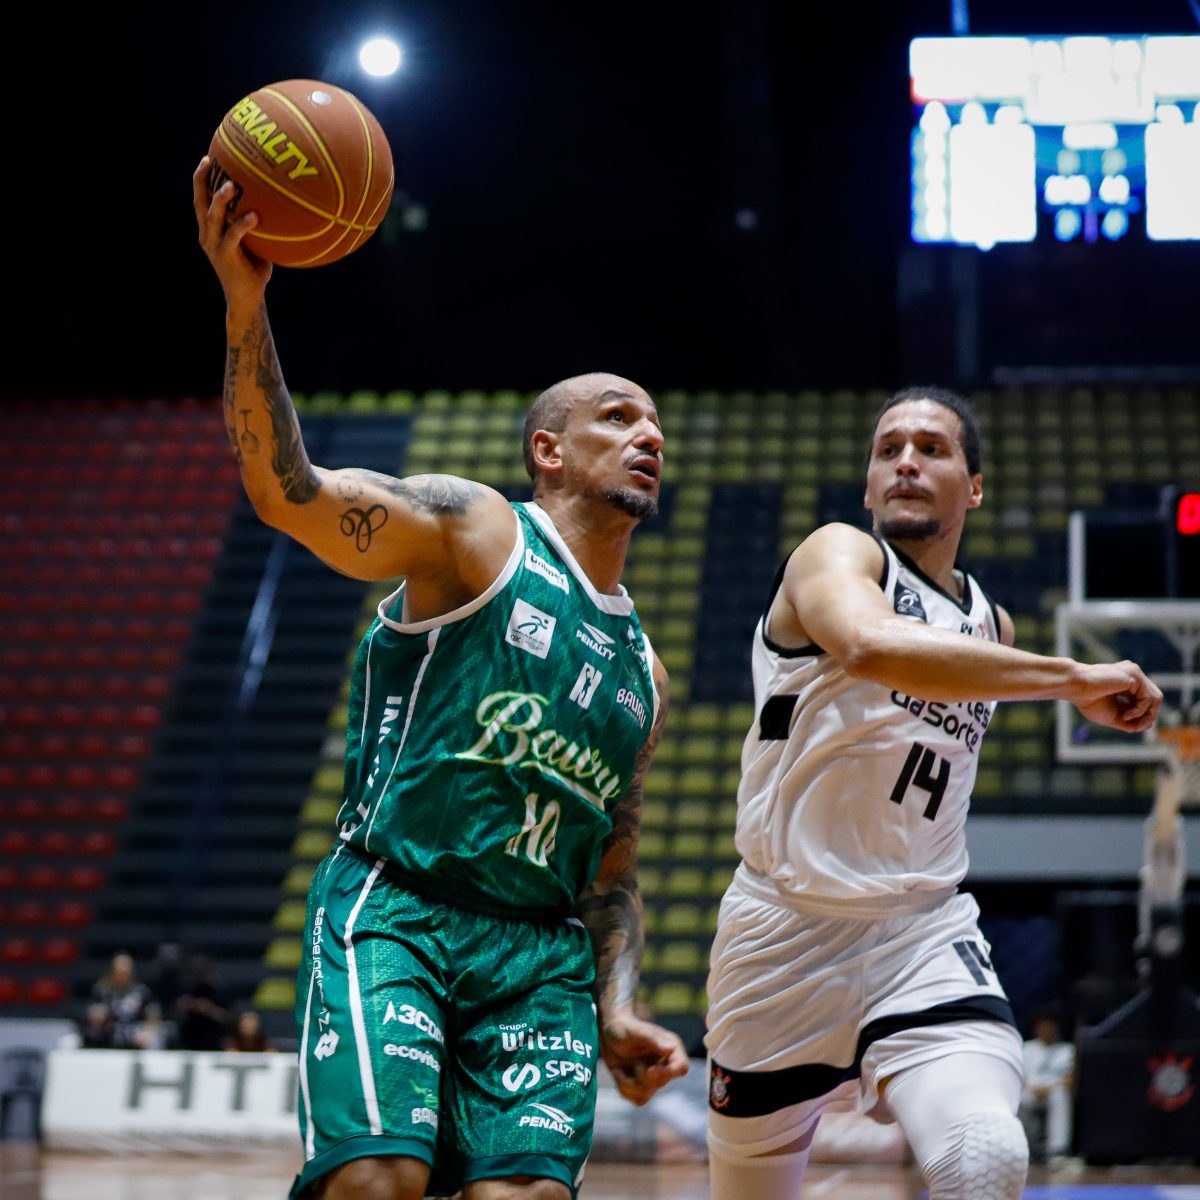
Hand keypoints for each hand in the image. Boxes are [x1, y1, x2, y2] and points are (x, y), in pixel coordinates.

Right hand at [192, 156, 271, 308]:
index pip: (201, 200)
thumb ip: (259, 225)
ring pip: (212, 217)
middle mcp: (207, 235)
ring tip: (231, 185)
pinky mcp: (225, 257)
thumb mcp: (256, 243)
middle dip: (201, 180)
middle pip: (199, 203)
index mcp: (211, 230)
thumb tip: (280, 205)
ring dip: (220, 200)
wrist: (247, 299)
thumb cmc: (255, 270)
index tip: (209, 158)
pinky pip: (233, 237)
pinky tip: (255, 216)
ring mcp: (214, 246)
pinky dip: (243, 225)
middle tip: (209, 161)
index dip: (202, 179)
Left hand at [600, 1010, 688, 1105]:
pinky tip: (618, 1073)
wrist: (608, 1032)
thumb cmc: (624, 1027)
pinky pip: (637, 1099)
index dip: (670, 1073)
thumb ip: (652, 1039)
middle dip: (643, 1076)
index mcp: (670, 1048)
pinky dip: (624, 1088)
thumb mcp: (635, 1031)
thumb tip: (670, 1048)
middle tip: (635, 1063)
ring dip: (629, 1084)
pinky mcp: (642, 1086)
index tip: (652, 1069)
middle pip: (661, 1083)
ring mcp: (653, 1077)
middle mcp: (665, 1064)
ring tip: (619, 1069)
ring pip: (646, 1094)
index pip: (682, 1067)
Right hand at [1070, 660, 1161, 732]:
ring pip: (1156, 698)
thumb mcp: (1112, 716)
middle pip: (1154, 699)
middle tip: (1136, 727)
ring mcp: (1135, 673)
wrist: (1076, 687)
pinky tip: (1125, 715)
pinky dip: (1140, 711)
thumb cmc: (1088, 700)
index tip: (1134, 727)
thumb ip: (1129, 721)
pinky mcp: (1135, 675)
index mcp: (1126, 683)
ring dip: (1146, 715)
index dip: (1144, 716)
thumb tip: (1146, 727)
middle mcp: (1133, 676)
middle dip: (1148, 716)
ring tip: (1128, 720)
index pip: (1145, 700)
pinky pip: (1148, 698)